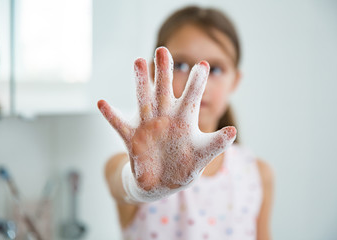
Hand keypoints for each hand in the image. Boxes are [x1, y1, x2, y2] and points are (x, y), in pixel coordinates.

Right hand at [98, 47, 235, 193]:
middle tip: (163, 50)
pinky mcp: (132, 138)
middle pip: (164, 90)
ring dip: (140, 82)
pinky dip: (111, 115)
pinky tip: (102, 102)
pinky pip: (119, 124)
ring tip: (138, 62)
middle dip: (164, 71)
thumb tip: (234, 130)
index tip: (202, 65)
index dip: (196, 82)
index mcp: (184, 119)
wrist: (163, 181)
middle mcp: (165, 116)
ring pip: (143, 99)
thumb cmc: (185, 164)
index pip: (191, 96)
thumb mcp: (203, 154)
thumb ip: (217, 143)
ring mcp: (147, 125)